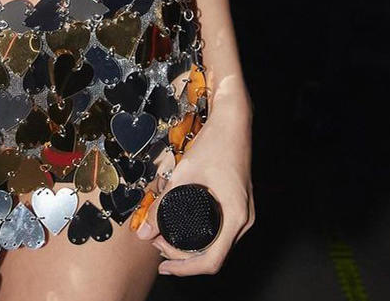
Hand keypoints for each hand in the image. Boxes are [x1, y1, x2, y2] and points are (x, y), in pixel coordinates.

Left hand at [135, 98, 254, 276]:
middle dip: (183, 255)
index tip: (164, 267)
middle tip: (157, 242)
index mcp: (236, 216)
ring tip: (165, 233)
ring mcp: (243, 212)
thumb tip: (144, 229)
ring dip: (191, 243)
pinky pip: (220, 230)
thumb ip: (163, 204)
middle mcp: (244, 219)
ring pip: (217, 243)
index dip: (185, 270)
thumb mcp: (184, 174)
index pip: (211, 262)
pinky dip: (200, 231)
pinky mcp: (238, 204)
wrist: (234, 120)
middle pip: (214, 255)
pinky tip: (182, 222)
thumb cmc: (216, 143)